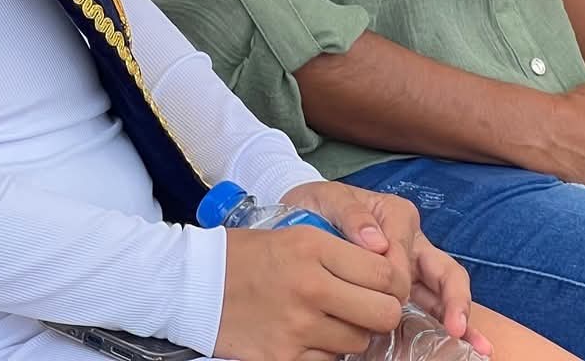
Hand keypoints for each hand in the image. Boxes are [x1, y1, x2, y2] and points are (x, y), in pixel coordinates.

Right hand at [213, 224, 401, 360]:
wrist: (191, 282)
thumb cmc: (244, 255)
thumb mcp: (292, 236)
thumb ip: (340, 252)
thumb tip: (386, 277)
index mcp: (311, 247)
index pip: (385, 273)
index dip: (393, 282)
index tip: (384, 284)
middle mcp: (309, 287)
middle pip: (384, 313)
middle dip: (382, 311)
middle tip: (366, 306)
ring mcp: (298, 326)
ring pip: (360, 342)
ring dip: (351, 332)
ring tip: (328, 318)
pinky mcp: (285, 356)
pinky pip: (330, 360)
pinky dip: (324, 350)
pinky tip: (306, 334)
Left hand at [282, 181, 490, 353]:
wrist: (301, 217)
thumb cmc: (319, 205)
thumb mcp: (329, 199)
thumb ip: (351, 214)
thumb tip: (375, 242)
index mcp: (396, 216)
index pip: (405, 251)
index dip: (395, 272)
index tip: (379, 289)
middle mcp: (413, 242)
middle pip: (444, 270)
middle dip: (454, 299)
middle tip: (454, 326)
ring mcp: (414, 268)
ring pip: (446, 292)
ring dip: (462, 318)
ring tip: (476, 345)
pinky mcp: (407, 288)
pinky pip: (434, 306)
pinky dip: (454, 323)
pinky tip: (471, 344)